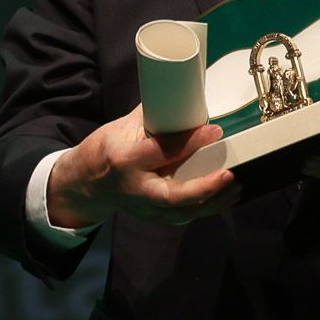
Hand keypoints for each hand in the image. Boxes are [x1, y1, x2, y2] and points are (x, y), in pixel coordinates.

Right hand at [47, 106, 238, 228]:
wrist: (84, 186)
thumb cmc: (103, 150)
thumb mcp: (120, 128)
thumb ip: (152, 118)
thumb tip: (185, 101)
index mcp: (124, 160)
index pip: (160, 152)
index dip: (189, 142)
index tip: (215, 130)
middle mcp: (135, 188)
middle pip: (172, 196)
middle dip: (203, 188)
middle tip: (228, 174)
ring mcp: (143, 208)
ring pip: (181, 213)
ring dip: (211, 203)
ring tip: (235, 187)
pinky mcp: (151, 218)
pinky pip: (182, 217)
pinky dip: (205, 208)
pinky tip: (225, 197)